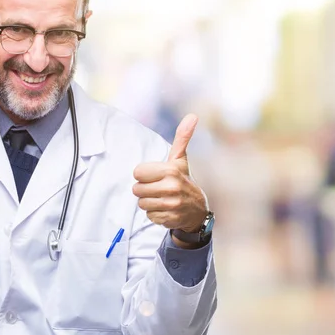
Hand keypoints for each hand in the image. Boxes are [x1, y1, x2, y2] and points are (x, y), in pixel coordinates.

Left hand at [133, 114, 208, 233]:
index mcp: (171, 171)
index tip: (156, 176)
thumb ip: (182, 137)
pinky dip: (155, 214)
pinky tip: (165, 209)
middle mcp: (171, 188)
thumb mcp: (180, 160)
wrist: (197, 210)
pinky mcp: (169, 219)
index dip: (144, 175)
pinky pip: (149, 216)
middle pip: (136, 189)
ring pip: (141, 203)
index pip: (137, 173)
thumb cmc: (184, 180)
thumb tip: (192, 115)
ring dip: (149, 202)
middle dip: (145, 189)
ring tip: (161, 198)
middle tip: (158, 188)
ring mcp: (171, 205)